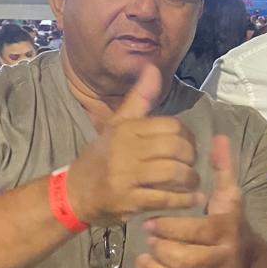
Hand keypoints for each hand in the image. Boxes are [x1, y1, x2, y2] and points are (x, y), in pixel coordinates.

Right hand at [66, 65, 201, 226]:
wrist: (73, 193)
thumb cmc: (102, 156)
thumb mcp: (117, 124)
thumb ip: (139, 98)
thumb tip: (153, 67)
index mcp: (126, 129)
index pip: (171, 126)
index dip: (188, 135)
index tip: (189, 145)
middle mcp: (125, 150)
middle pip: (175, 148)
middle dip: (191, 157)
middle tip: (192, 164)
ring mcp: (125, 176)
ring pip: (173, 173)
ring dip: (190, 180)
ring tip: (193, 183)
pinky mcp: (127, 201)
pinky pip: (164, 199)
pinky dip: (184, 200)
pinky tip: (192, 199)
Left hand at [137, 135, 256, 267]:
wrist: (249, 261)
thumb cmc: (230, 221)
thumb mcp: (229, 194)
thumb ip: (222, 167)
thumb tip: (219, 137)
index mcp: (226, 230)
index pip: (196, 231)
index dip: (170, 228)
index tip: (150, 221)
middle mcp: (224, 257)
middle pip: (187, 260)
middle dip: (162, 250)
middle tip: (148, 239)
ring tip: (144, 258)